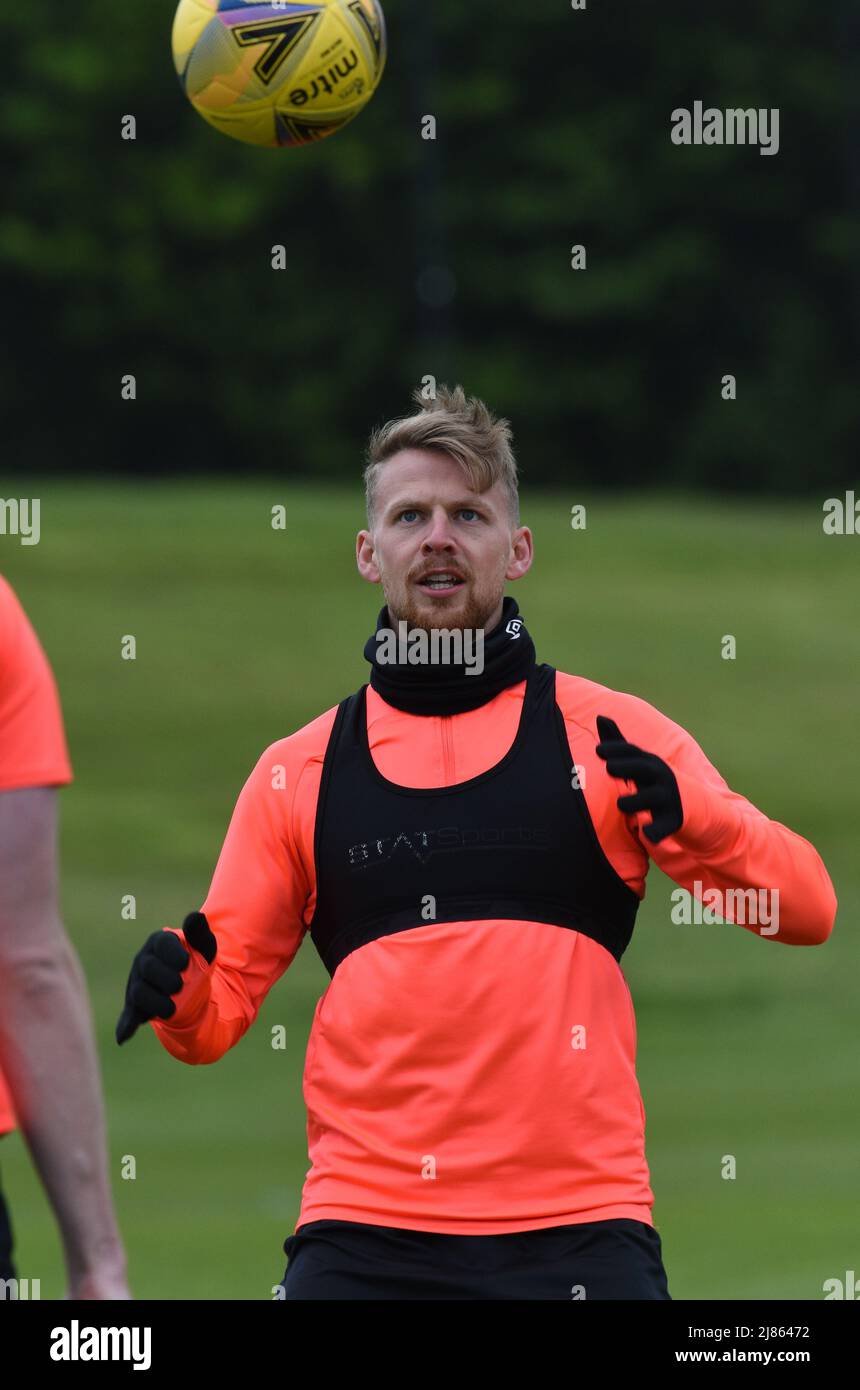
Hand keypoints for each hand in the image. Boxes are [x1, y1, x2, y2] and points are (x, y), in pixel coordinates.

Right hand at [115, 912, 215, 1044]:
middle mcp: (144, 961)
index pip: (160, 944)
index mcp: (159, 943)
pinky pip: (128, 1016)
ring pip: (139, 992)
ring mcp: (138, 984)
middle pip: (148, 968)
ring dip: (156, 1002)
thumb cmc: (196, 962)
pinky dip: (125, 1026)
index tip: (185, 962)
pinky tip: (123, 1037)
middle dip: (166, 978)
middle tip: (180, 985)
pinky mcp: (136, 1006)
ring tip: (172, 1008)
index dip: (172, 954)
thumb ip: (200, 932)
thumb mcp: (205, 948)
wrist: (192, 989)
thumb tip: (196, 916)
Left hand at [595, 715, 682, 844]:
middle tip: (608, 768)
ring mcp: (668, 799)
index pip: (632, 752)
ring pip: (650, 799)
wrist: (691, 807)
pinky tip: (647, 833)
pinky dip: (656, 831)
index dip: (617, 750)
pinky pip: (663, 827)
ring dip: (635, 801)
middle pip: (643, 769)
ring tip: (621, 804)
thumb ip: (619, 743)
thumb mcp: (639, 762)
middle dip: (627, 767)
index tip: (598, 750)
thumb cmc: (652, 781)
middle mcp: (660, 777)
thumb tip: (600, 716)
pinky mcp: (673, 821)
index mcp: (649, 763)